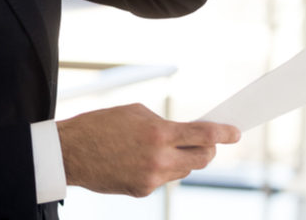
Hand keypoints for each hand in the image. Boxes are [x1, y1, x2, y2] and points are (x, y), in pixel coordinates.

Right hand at [56, 103, 239, 196]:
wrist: (70, 153)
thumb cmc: (99, 126)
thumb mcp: (134, 113)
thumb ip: (163, 123)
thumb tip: (184, 133)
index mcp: (158, 133)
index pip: (204, 135)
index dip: (224, 134)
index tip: (235, 132)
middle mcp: (159, 159)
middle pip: (201, 159)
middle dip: (207, 149)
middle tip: (206, 140)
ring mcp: (152, 178)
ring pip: (184, 171)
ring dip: (182, 159)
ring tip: (164, 147)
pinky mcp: (143, 191)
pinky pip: (163, 179)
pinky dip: (161, 169)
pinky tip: (140, 160)